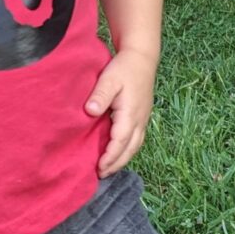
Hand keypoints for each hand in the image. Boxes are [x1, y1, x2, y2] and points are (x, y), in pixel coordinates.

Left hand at [84, 48, 155, 176]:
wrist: (142, 58)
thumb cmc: (124, 68)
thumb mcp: (109, 78)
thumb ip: (100, 95)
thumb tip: (91, 111)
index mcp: (131, 113)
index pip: (120, 141)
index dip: (110, 157)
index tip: (99, 168)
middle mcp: (140, 120)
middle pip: (130, 149)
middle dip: (116, 164)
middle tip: (101, 175)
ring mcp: (143, 119)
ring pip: (135, 146)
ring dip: (122, 159)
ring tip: (108, 169)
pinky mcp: (142, 117)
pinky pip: (136, 140)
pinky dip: (127, 151)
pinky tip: (118, 154)